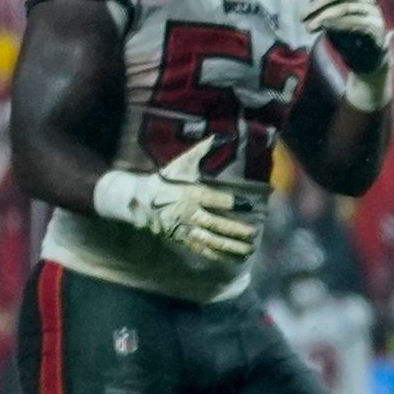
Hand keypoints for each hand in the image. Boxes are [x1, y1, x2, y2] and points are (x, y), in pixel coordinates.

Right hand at [91, 137, 258, 267]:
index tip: (249, 205)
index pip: (213, 199)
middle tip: (254, 233)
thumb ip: (202, 150)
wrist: (138, 200)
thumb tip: (221, 135)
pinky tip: (236, 258)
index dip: (231, 203)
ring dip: (230, 247)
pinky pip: (201, 249)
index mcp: (189, 193)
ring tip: (249, 249)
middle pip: (214, 224)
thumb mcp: (181, 163)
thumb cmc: (166, 180)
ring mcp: (183, 228)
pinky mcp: (181, 238)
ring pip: (209, 240)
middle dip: (235, 230)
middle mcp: (187, 213)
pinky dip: (219, 255)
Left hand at [300, 0, 392, 106]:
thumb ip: (324, 9)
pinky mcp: (376, 29)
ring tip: (308, 27)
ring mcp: (374, 15)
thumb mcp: (331, 22)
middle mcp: (368, 2)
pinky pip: (356, 23)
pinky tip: (325, 27)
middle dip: (318, 4)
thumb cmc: (348, 39)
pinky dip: (338, 24)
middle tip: (301, 16)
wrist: (366, 62)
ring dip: (324, 16)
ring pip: (346, 8)